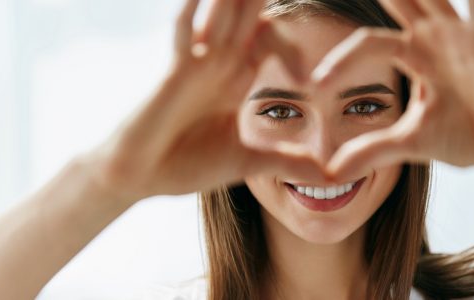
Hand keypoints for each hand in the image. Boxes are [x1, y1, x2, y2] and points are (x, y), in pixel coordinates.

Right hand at [86, 0, 325, 199]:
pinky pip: (185, 33)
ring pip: (220, 16)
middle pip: (246, 18)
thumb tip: (333, 178)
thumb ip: (288, 162)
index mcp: (236, 80)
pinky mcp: (175, 73)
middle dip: (259, 0)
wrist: (141, 176)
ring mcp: (196, 65)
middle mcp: (218, 65)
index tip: (307, 80)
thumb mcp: (249, 163)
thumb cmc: (186, 165)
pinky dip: (194, 12)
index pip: (268, 41)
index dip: (290, 48)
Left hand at [312, 0, 473, 180]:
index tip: (317, 83)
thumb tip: (331, 174)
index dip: (342, 60)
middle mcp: (432, 40)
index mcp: (412, 56)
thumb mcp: (407, 143)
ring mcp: (459, 38)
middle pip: (400, 4)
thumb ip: (370, 151)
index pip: (368, 44)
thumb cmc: (461, 138)